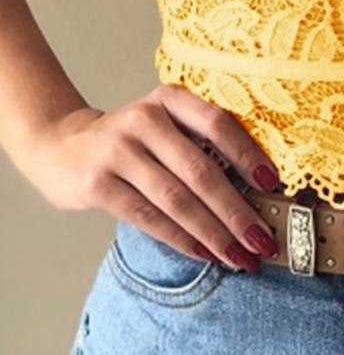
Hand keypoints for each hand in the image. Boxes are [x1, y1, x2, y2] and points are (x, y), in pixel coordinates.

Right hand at [23, 83, 281, 271]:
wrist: (61, 145)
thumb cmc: (129, 138)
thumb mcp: (163, 122)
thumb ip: (198, 140)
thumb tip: (255, 186)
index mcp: (169, 98)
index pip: (217, 123)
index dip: (247, 154)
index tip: (272, 183)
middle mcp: (145, 119)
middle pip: (200, 170)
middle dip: (236, 211)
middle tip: (262, 238)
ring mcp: (119, 151)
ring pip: (177, 199)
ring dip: (213, 233)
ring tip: (239, 255)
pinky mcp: (98, 184)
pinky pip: (149, 217)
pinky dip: (181, 239)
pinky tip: (205, 252)